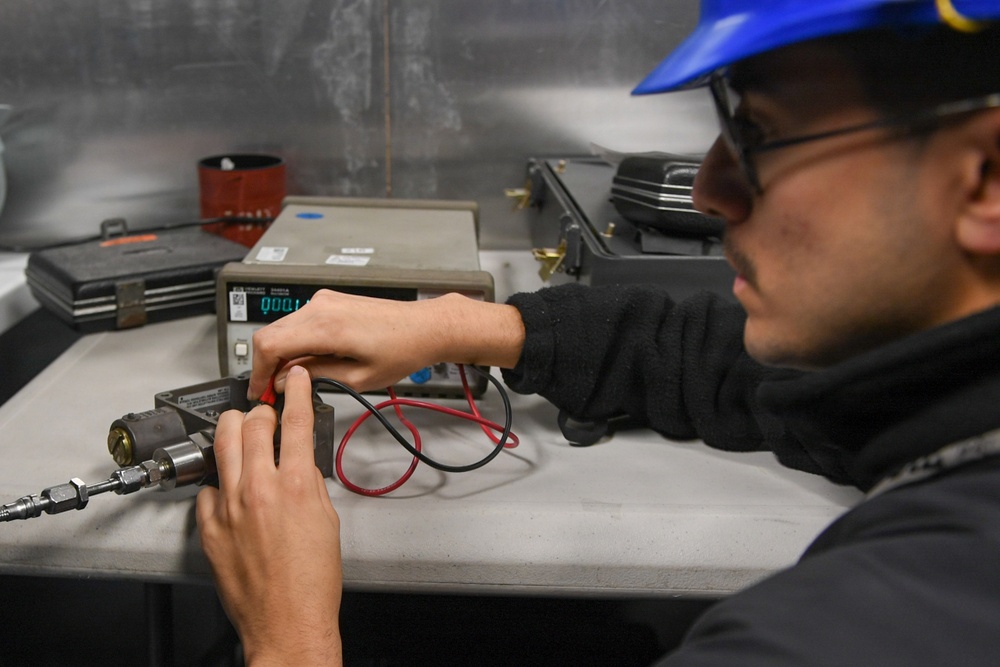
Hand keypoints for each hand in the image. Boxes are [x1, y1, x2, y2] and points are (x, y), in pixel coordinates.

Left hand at [196, 366, 342, 665]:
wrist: (288, 623)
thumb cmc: (312, 582)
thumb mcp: (327, 521)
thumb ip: (311, 484)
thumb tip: (299, 464)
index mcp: (296, 485)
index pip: (295, 421)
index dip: (295, 392)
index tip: (294, 378)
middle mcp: (259, 490)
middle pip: (251, 425)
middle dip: (260, 410)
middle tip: (266, 412)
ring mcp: (229, 507)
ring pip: (222, 445)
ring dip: (233, 431)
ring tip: (240, 431)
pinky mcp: (209, 528)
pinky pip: (208, 489)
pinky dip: (220, 481)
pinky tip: (229, 486)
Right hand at [248, 289, 524, 399]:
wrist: (425, 327)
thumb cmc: (401, 351)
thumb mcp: (358, 378)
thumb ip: (316, 377)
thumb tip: (285, 381)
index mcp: (325, 327)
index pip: (269, 345)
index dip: (258, 372)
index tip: (259, 392)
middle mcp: (320, 308)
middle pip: (269, 334)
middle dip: (266, 365)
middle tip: (272, 391)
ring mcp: (324, 301)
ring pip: (281, 328)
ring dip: (280, 353)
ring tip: (293, 380)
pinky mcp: (329, 301)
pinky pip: (298, 322)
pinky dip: (294, 342)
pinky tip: (307, 361)